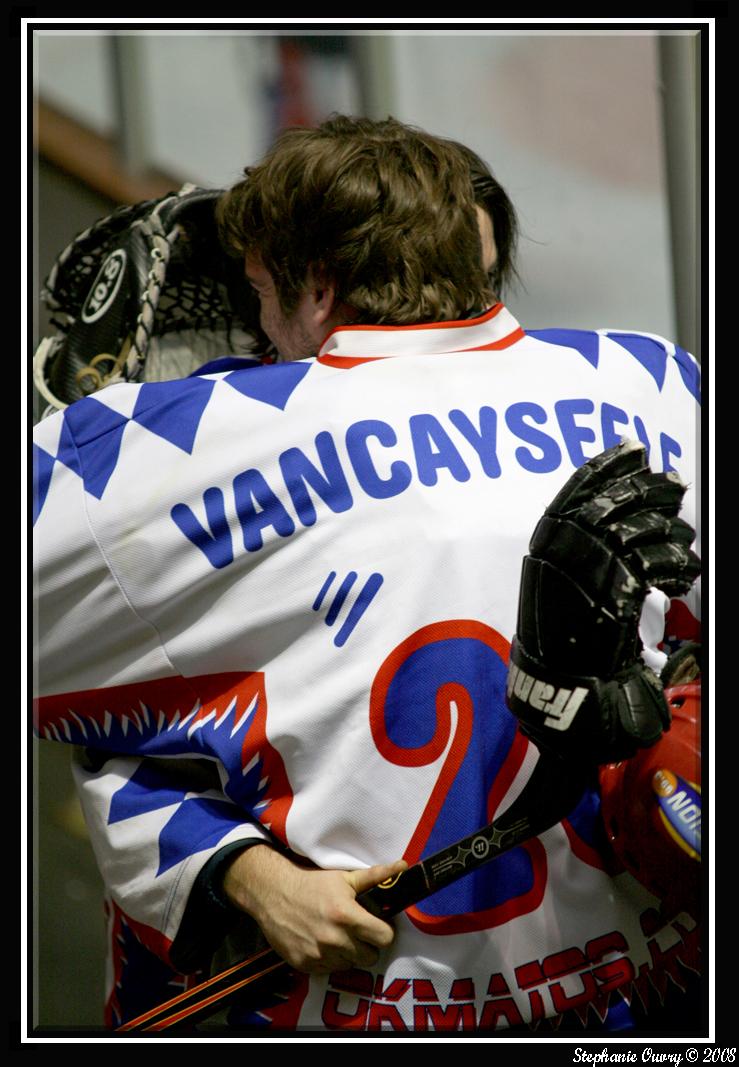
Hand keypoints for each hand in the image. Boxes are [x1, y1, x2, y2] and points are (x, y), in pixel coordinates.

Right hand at [222, 845, 406, 973]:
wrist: (273, 894)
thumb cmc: (312, 883)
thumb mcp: (344, 878)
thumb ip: (376, 876)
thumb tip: (403, 866)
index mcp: (347, 916)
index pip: (385, 938)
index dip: (384, 931)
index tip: (377, 925)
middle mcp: (334, 939)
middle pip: (370, 957)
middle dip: (368, 944)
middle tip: (357, 931)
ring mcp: (319, 955)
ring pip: (351, 965)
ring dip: (348, 953)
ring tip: (337, 935)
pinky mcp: (306, 965)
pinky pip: (330, 970)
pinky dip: (330, 959)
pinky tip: (322, 942)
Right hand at [507, 440, 699, 762]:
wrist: (560, 680)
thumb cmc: (562, 631)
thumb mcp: (559, 576)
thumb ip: (580, 541)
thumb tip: (615, 502)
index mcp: (547, 540)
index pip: (578, 486)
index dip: (608, 464)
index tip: (633, 446)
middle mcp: (564, 549)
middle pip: (614, 500)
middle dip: (650, 487)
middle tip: (675, 483)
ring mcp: (587, 571)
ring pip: (641, 530)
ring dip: (670, 531)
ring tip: (683, 542)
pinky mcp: (615, 594)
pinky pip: (655, 565)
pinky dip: (676, 566)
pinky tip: (683, 574)